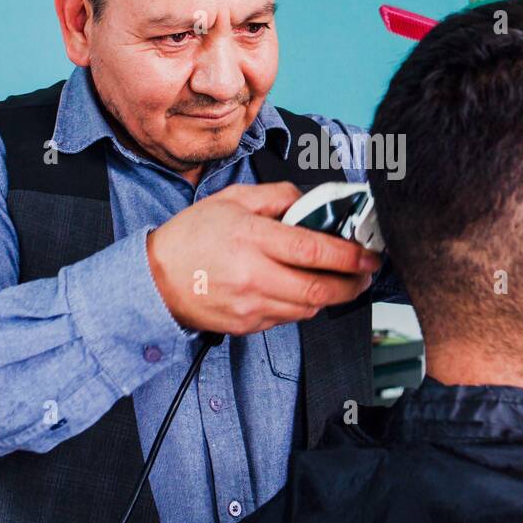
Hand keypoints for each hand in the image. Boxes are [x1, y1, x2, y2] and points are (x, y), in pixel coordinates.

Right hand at [146, 182, 381, 336]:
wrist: (154, 279)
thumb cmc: (191, 237)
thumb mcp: (232, 200)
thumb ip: (276, 196)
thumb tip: (309, 200)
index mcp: (252, 239)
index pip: (313, 250)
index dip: (349, 255)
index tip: (368, 254)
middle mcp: (254, 276)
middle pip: (319, 289)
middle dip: (352, 284)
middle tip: (366, 274)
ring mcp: (250, 305)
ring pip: (307, 308)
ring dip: (329, 295)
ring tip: (337, 280)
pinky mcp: (247, 325)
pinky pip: (287, 318)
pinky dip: (301, 305)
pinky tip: (299, 289)